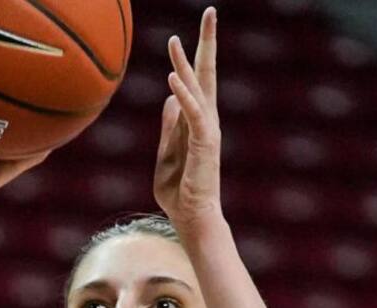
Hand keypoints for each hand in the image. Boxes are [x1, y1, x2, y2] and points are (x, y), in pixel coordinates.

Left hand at [154, 8, 222, 232]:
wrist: (192, 219)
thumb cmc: (179, 193)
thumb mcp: (166, 154)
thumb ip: (169, 126)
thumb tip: (169, 98)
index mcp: (197, 121)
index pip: (197, 80)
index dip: (194, 54)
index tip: (191, 29)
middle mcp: (207, 120)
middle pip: (207, 74)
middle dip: (207, 43)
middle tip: (211, 12)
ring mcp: (207, 131)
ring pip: (198, 89)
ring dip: (186, 64)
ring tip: (174, 39)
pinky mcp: (204, 145)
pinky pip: (193, 115)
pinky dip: (183, 96)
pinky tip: (171, 78)